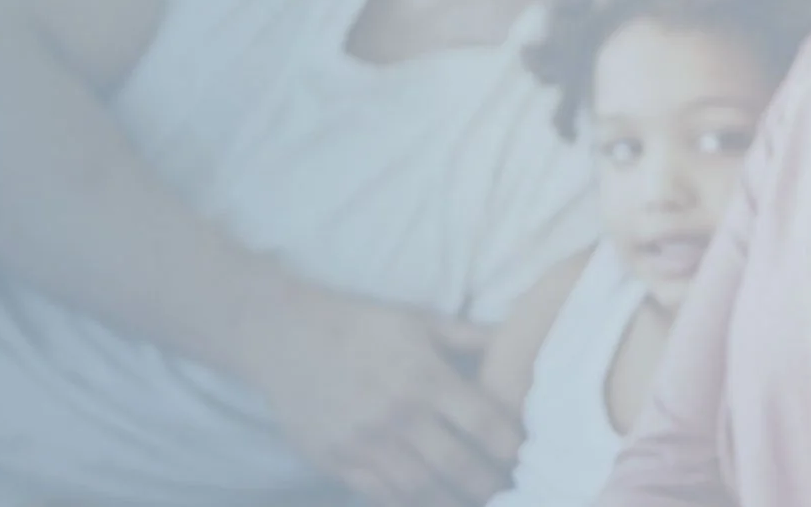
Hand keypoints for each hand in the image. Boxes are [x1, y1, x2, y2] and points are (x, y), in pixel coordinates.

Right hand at [237, 289, 523, 506]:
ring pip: (422, 490)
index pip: (484, 423)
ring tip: (474, 502)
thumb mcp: (420, 321)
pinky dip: (410, 505)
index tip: (524, 455)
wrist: (286, 336)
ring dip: (453, 502)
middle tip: (510, 490)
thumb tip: (518, 341)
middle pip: (459, 465)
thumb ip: (470, 337)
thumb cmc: (363, 326)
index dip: (510, 447)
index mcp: (426, 376)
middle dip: (490, 484)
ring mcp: (365, 441)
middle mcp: (399, 413)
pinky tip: (429, 503)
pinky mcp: (336, 460)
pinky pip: (381, 497)